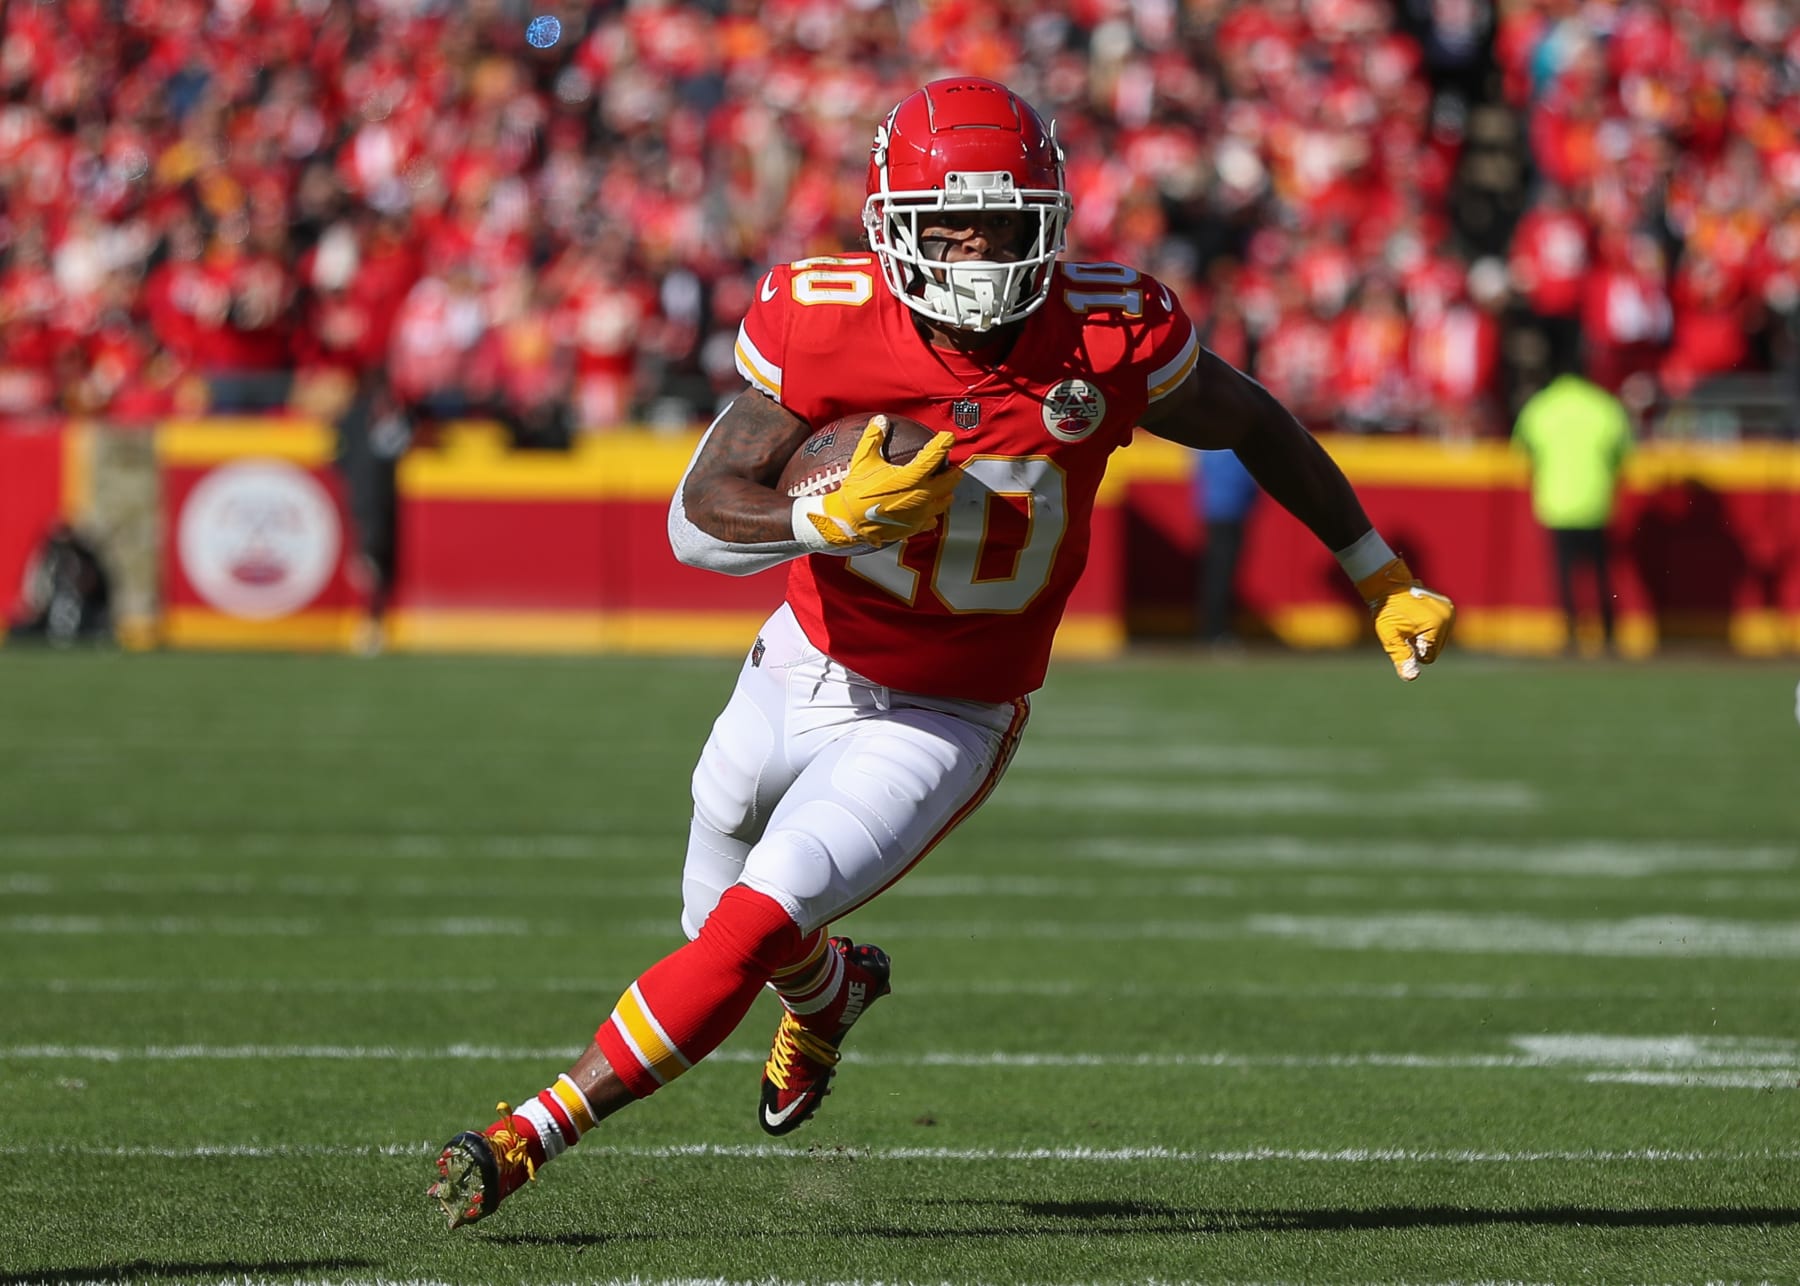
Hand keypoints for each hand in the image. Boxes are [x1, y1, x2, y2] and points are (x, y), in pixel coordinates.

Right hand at [796, 416, 958, 548]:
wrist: (849, 522)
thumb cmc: (857, 491)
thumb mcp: (863, 460)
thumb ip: (874, 438)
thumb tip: (880, 421)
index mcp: (912, 476)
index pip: (935, 455)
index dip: (944, 443)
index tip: (948, 437)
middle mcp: (922, 495)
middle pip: (948, 481)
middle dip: (953, 472)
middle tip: (954, 468)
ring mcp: (920, 514)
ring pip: (943, 503)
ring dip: (946, 494)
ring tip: (947, 490)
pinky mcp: (914, 527)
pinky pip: (930, 521)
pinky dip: (931, 515)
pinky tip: (929, 513)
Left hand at [1355, 556, 1453, 680]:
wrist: (1387, 586)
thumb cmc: (1386, 611)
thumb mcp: (1390, 637)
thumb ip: (1402, 657)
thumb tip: (1411, 677)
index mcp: (1436, 624)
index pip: (1428, 657)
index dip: (1412, 651)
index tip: (1403, 636)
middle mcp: (1448, 616)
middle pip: (1436, 649)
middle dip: (1420, 644)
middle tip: (1406, 628)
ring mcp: (1450, 609)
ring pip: (1440, 639)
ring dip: (1425, 636)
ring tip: (1411, 622)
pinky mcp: (1448, 606)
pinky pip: (1441, 628)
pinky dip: (1430, 628)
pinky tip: (1417, 617)